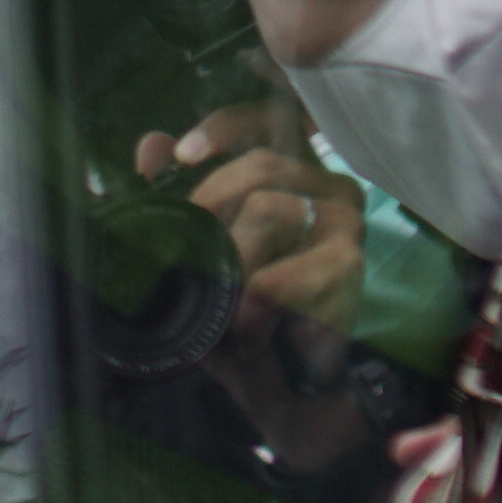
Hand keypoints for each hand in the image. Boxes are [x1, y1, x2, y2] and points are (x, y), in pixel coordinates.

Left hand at [135, 98, 362, 331]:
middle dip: (212, 203)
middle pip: (262, 165)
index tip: (184, 154)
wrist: (280, 380)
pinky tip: (248, 320)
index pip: (267, 122)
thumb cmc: (240, 309)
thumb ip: (177, 195)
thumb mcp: (199, 251)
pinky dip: (256, 295)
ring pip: (271, 208)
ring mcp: (343, 222)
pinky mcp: (348, 263)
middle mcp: (324, 187)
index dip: (226, 126)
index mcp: (290, 175)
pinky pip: (289, 265)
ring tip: (223, 299)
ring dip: (233, 257)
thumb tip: (152, 146)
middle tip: (187, 249)